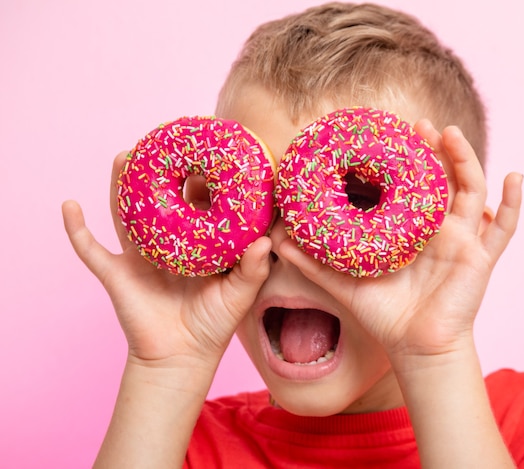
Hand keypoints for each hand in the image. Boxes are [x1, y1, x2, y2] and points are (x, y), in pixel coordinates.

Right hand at [62, 152, 271, 367]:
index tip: (209, 156)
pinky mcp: (117, 274)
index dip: (203, 182)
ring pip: (126, 215)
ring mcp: (139, 257)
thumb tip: (265, 241)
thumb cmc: (213, 325)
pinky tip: (69, 205)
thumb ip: (254, 269)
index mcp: (195, 245)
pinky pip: (91, 249)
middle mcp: (166, 244)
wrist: (181, 358)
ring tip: (124, 156)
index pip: (197, 205)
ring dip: (121, 186)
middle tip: (163, 144)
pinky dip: (76, 229)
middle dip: (161, 173)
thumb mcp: (239, 295)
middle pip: (160, 201)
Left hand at [277, 120, 522, 359]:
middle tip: (417, 126)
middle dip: (431, 150)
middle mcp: (437, 228)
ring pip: (470, 189)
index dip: (402, 160)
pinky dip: (513, 203)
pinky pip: (504, 228)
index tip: (387, 135)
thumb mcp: (345, 281)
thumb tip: (275, 240)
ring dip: (464, 159)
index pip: (408, 186)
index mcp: (409, 230)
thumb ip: (312, 261)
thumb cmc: (384, 314)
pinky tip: (516, 176)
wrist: (415, 347)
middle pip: (440, 179)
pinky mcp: (480, 256)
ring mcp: (462, 239)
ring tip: (449, 134)